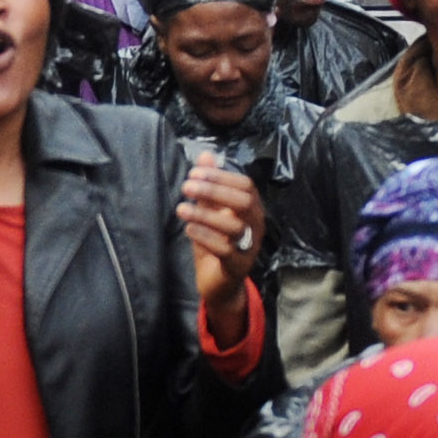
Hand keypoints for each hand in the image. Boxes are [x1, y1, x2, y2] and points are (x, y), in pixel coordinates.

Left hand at [178, 147, 264, 322]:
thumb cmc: (215, 242)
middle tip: (186, 187)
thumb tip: (206, 155)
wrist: (218, 283)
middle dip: (214, 191)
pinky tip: (189, 229)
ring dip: (205, 214)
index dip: (220, 176)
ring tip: (181, 209)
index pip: (245, 185)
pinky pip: (225, 249)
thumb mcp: (209, 211)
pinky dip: (205, 236)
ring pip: (234, 226)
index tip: (194, 173)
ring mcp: (250, 247)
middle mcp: (256, 226)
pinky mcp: (238, 266)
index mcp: (252, 209)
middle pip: (244, 202)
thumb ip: (209, 185)